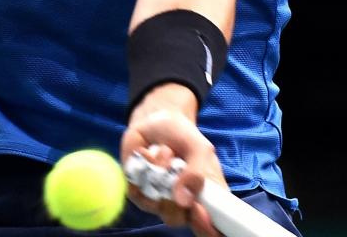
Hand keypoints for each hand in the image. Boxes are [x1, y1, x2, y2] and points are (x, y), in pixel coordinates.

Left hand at [121, 85, 224, 236]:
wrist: (156, 120)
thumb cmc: (183, 136)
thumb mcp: (199, 148)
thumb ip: (197, 173)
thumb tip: (184, 201)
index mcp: (206, 198)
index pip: (210, 229)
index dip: (206, 228)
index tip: (198, 211)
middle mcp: (181, 204)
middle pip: (177, 219)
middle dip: (173, 193)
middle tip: (175, 164)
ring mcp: (158, 200)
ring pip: (154, 204)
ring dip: (159, 172)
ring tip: (166, 150)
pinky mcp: (137, 191)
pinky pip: (136, 190)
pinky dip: (142, 167)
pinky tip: (148, 153)